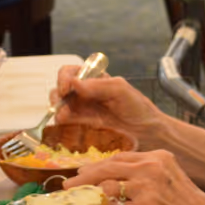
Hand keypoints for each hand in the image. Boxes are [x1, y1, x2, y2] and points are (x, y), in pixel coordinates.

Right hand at [52, 68, 167, 145]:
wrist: (147, 132)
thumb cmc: (138, 107)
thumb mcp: (121, 90)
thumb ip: (98, 85)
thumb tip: (75, 83)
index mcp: (95, 79)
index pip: (71, 72)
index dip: (64, 77)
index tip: (67, 87)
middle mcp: (85, 93)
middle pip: (60, 88)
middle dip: (57, 94)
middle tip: (61, 103)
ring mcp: (82, 110)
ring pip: (60, 105)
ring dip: (57, 109)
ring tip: (62, 116)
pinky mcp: (82, 126)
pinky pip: (65, 122)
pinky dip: (60, 122)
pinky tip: (64, 123)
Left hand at [71, 149, 204, 204]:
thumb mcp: (171, 180)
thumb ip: (148, 175)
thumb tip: (119, 181)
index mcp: (160, 157)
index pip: (121, 157)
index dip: (99, 165)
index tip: (85, 172)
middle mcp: (153, 167)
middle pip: (110, 166)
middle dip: (86, 176)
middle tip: (70, 184)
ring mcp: (148, 186)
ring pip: (108, 184)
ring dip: (88, 193)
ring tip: (77, 199)